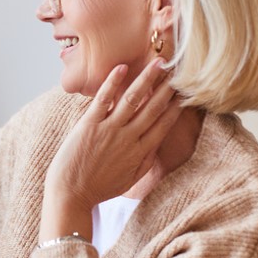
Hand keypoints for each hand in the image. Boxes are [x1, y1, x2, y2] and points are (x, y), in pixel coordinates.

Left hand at [47, 58, 182, 211]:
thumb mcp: (130, 179)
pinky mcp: (89, 125)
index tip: (187, 90)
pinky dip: (112, 83)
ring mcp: (109, 130)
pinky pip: (103, 100)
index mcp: (140, 151)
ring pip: (133, 99)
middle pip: (153, 107)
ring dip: (147, 79)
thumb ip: (146, 161)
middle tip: (179, 68)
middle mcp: (128, 138)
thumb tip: (158, 143)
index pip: (164, 123)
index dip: (177, 105)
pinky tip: (122, 68)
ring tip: (159, 63)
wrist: (71, 195)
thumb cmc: (99, 188)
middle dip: (168, 87)